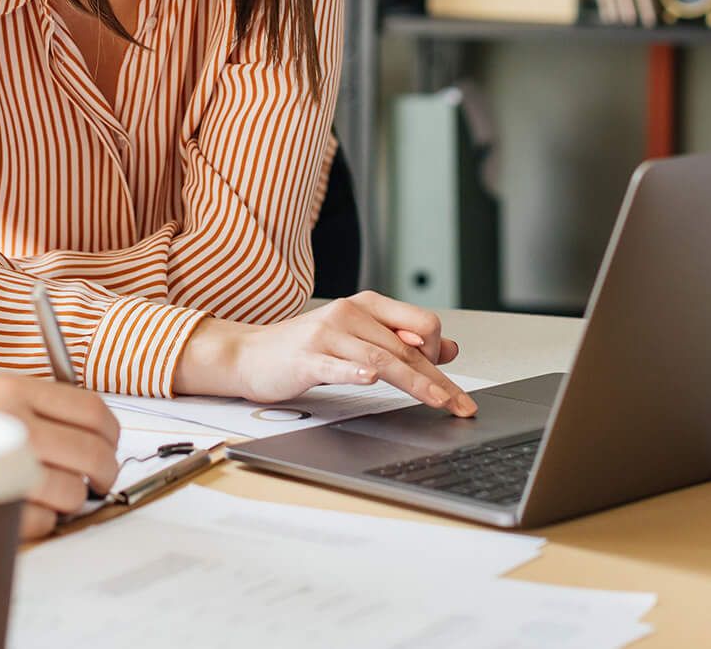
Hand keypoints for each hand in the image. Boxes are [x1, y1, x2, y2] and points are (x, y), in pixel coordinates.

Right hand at [0, 376, 121, 538]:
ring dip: (69, 503)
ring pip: (70, 491)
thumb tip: (85, 433)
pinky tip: (21, 512)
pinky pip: (41, 521)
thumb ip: (30, 406)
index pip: (91, 409)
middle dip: (101, 476)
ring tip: (50, 499)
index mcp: (13, 389)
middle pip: (91, 453)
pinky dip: (41, 523)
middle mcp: (10, 420)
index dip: (110, 436)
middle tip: (92, 485)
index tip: (105, 449)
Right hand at [173, 292, 475, 417]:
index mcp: (365, 305)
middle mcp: (349, 313)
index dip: (438, 355)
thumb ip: (399, 341)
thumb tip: (448, 348)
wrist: (249, 354)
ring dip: (414, 382)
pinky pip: (337, 365)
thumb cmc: (304, 350)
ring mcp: (326, 334)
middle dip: (437, 380)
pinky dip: (356, 372)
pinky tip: (370, 379)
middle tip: (461, 406)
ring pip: (381, 358)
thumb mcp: (356, 339)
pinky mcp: (306, 357)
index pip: (419, 324)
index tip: (450, 386)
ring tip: (437, 402)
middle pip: (406, 347)